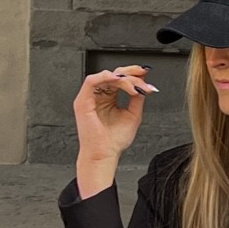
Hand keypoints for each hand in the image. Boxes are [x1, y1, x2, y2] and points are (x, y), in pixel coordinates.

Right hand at [73, 66, 155, 190]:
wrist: (105, 154)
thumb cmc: (114, 141)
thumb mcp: (133, 114)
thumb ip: (137, 98)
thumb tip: (143, 84)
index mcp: (108, 98)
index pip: (120, 79)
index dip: (133, 75)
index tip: (146, 75)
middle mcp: (98, 96)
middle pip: (114, 74)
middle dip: (130, 73)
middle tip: (142, 76)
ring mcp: (90, 98)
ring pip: (105, 76)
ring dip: (122, 78)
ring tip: (133, 87)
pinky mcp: (83, 101)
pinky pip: (91, 81)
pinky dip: (105, 77)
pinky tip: (118, 81)